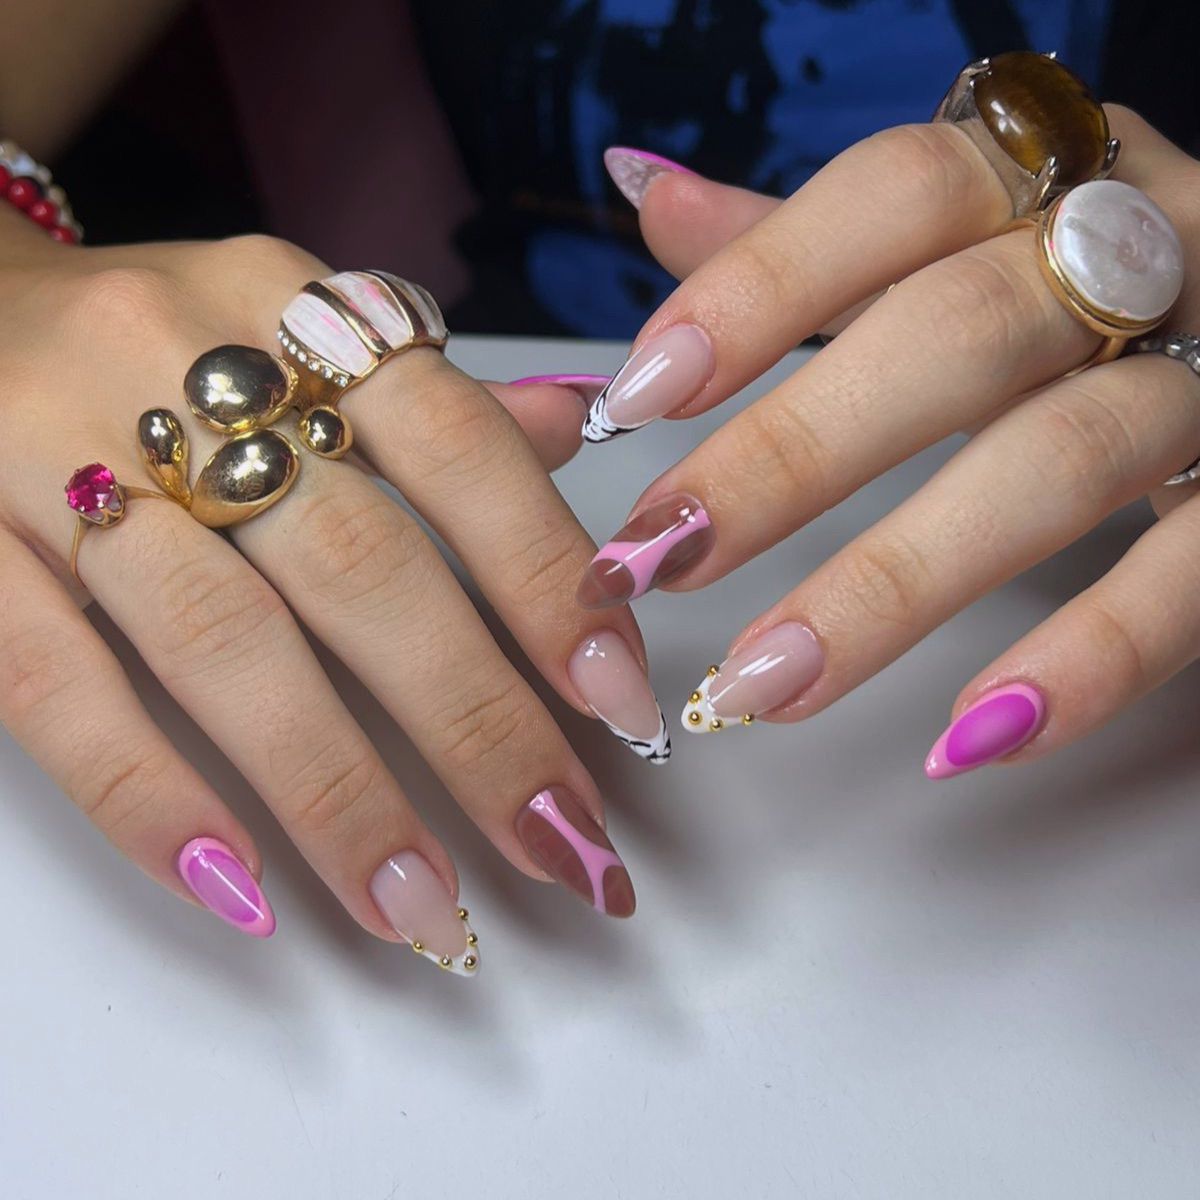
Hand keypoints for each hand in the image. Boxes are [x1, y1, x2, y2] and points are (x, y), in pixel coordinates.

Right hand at [0, 223, 666, 965]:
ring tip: (424, 909)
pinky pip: (48, 681)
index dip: (547, 581)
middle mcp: (177, 363)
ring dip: (338, 792)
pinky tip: (241, 888)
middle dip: (474, 719)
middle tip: (561, 842)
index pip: (456, 448)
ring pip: (221, 641)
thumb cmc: (150, 342)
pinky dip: (149, 791)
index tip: (622, 707)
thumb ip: (432, 399)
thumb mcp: (290, 329)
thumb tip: (576, 435)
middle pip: (358, 565)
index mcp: (289, 306)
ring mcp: (46, 449)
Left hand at [578, 109, 1199, 775]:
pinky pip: (1189, 577)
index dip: (761, 288)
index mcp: (1038, 177)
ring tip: (764, 683)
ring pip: (1060, 460)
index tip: (639, 399)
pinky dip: (1086, 660)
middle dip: (791, 456)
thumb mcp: (950, 241)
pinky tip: (970, 737)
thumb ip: (806, 237)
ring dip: (893, 585)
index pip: (894, 194)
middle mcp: (1141, 248)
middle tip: (661, 556)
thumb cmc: (1075, 290)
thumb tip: (653, 197)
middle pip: (957, 334)